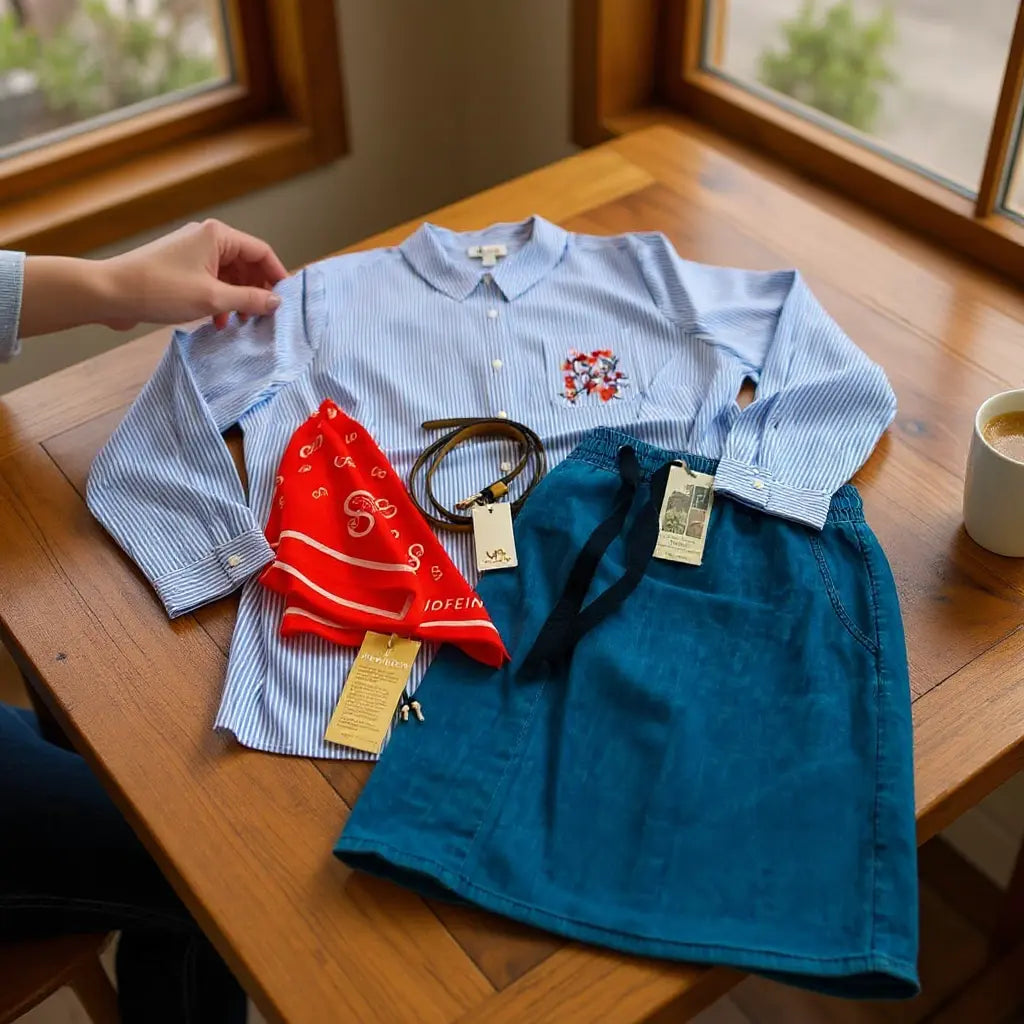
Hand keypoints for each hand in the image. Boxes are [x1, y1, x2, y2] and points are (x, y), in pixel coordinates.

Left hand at [100, 219, 288, 330]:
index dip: (276, 276)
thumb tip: (276, 302)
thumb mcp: (213, 299)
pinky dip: (220, 300)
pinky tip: (219, 321)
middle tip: (263, 317)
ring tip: (240, 323)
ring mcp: (192, 253)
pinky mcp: (180, 268)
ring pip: (229, 275)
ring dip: (238, 299)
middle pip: (246, 264)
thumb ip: (249, 300)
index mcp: (217, 235)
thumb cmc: (160, 289)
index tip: (285, 301)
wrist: (111, 293)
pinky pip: (212, 281)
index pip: (261, 252)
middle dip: (257, 291)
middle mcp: (206, 238)